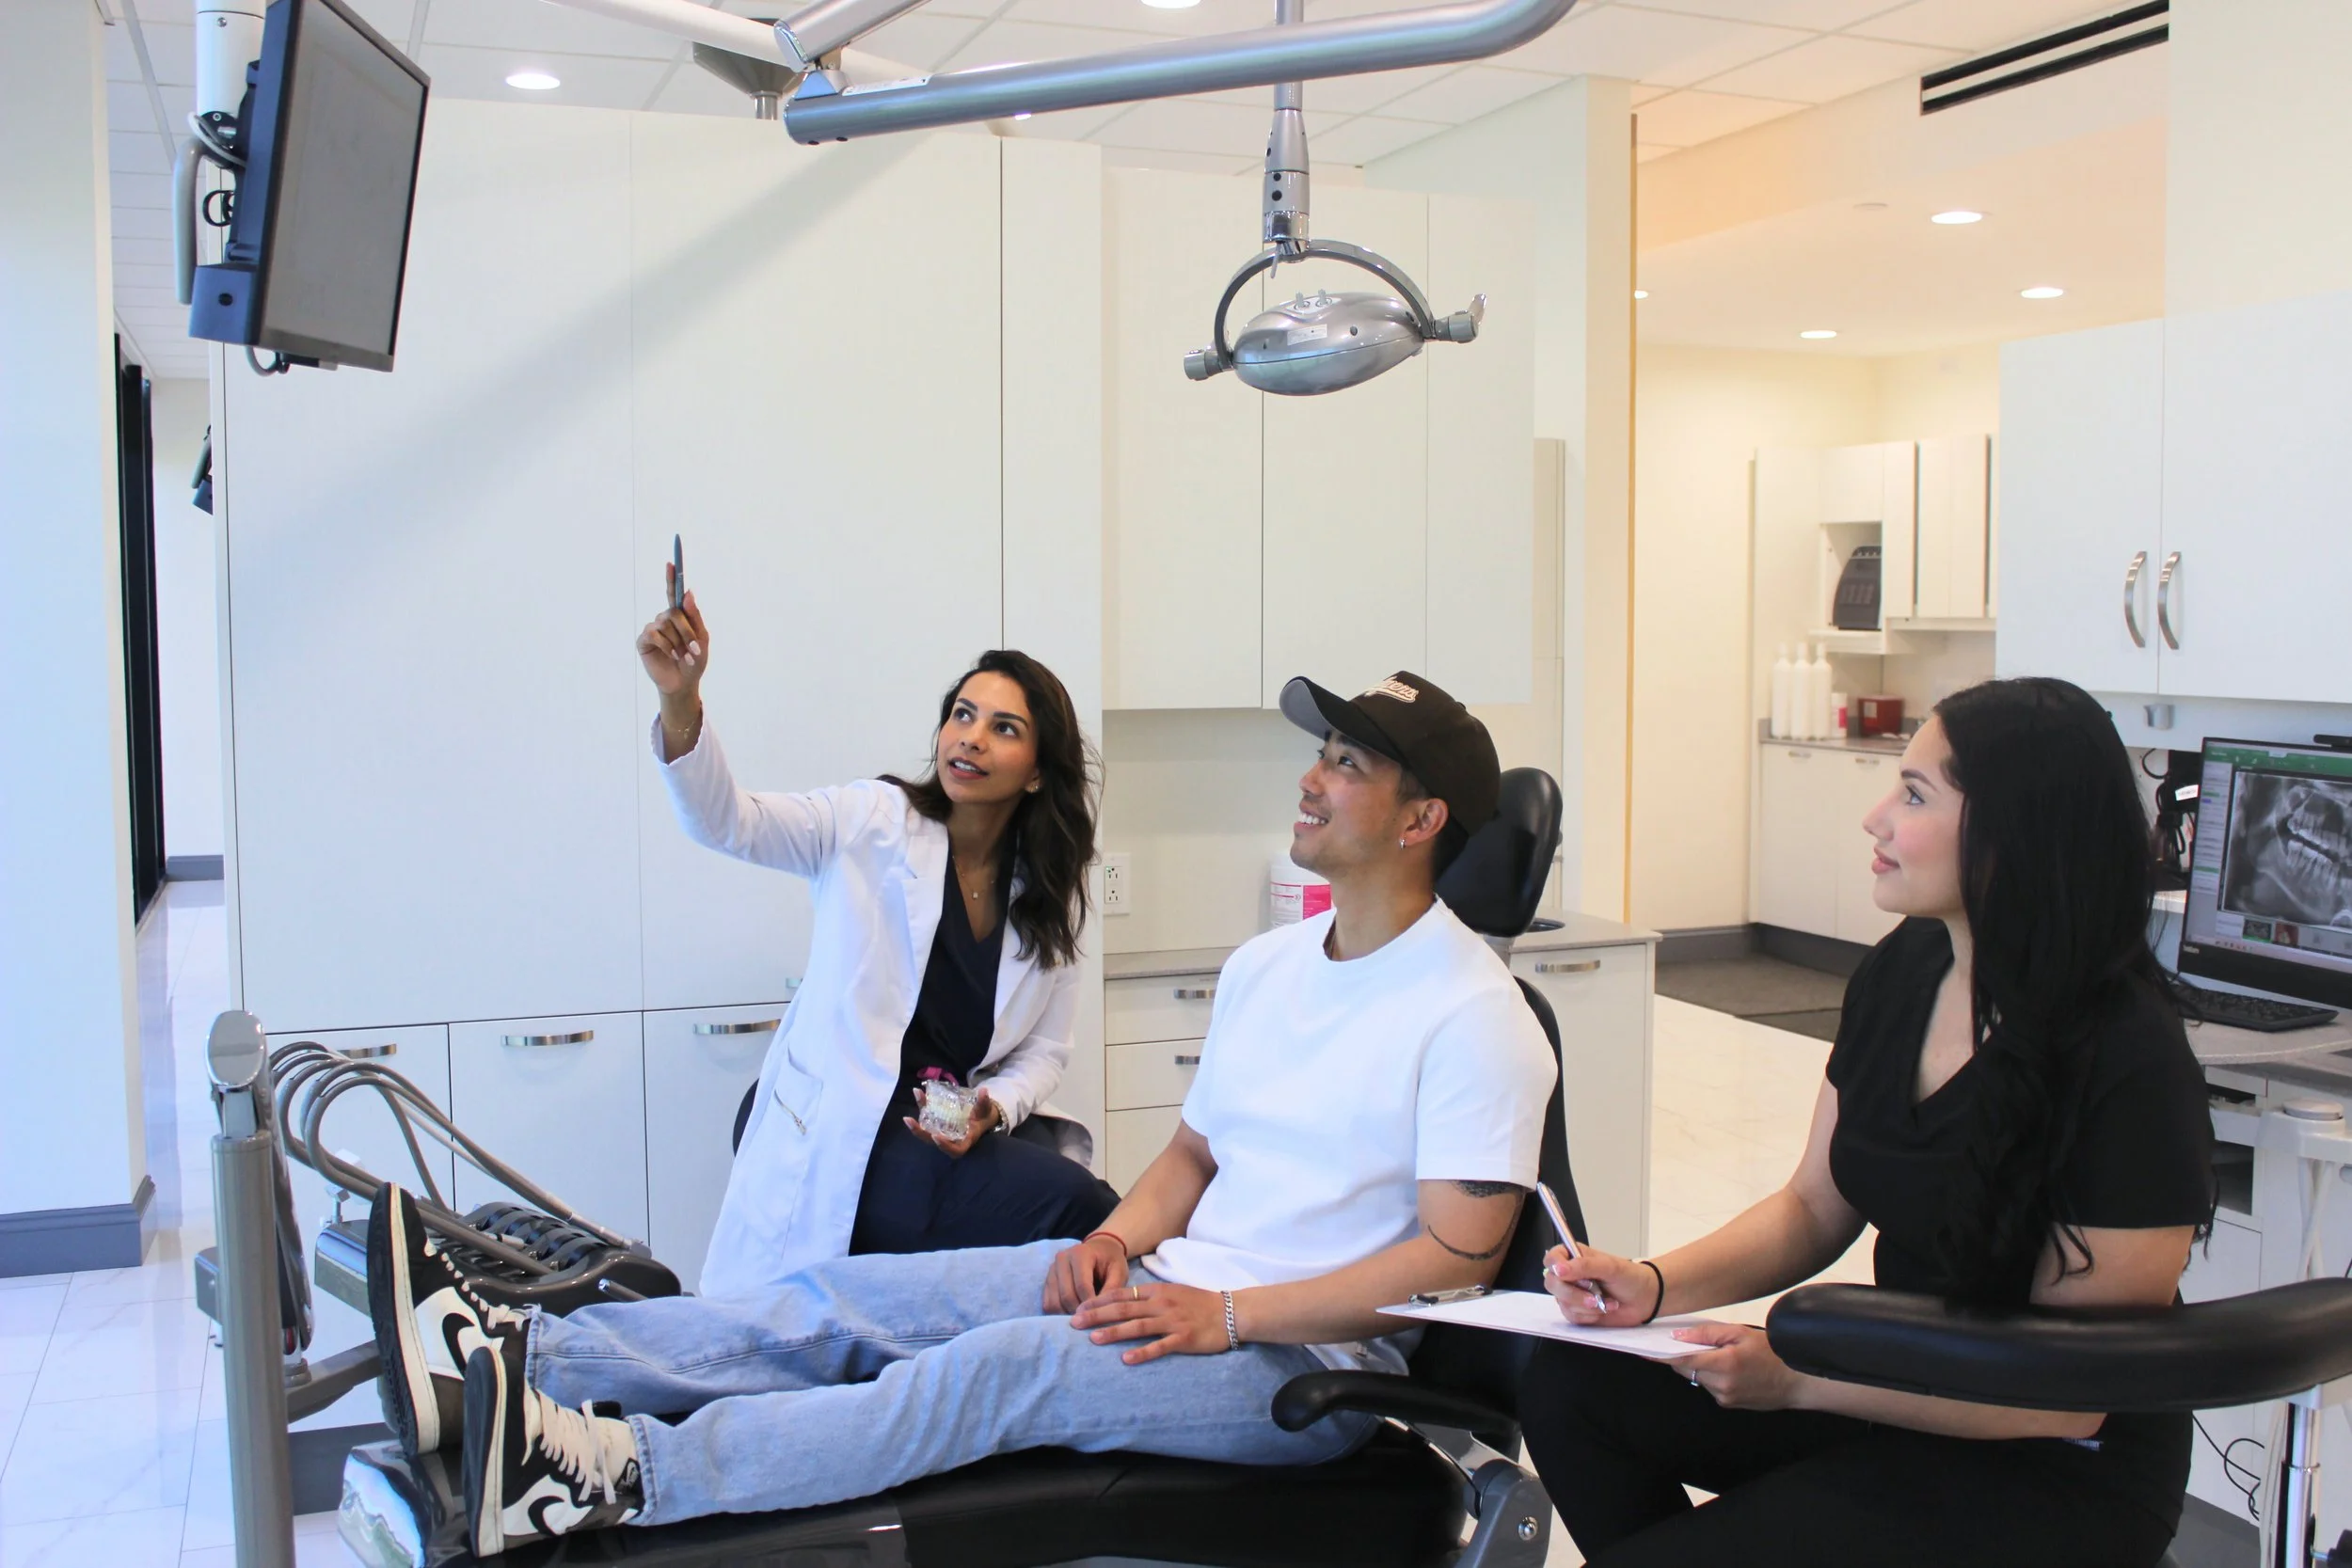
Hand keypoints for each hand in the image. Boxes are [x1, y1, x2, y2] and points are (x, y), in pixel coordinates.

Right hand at [637, 581, 709, 697]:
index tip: (670, 562)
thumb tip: (688, 592)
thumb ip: (695, 616)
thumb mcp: (702, 639)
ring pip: (666, 624)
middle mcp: (664, 619)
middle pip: (674, 612)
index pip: (674, 593)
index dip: (672, 577)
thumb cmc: (694, 661)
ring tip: (684, 656)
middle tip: (694, 648)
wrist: (683, 683)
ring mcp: (653, 629)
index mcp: (680, 616)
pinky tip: (672, 655)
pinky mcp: (644, 641)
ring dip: (679, 642)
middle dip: (687, 631)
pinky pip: (655, 634)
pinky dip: (667, 646)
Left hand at [903, 1086, 1000, 1158]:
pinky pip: (928, 1117)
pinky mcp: (938, 1123)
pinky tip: (918, 1092)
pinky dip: (923, 1105)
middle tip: (909, 1120)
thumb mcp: (986, 1110)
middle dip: (920, 1132)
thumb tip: (984, 1091)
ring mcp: (942, 1131)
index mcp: (965, 1140)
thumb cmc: (984, 1117)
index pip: (955, 1150)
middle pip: (933, 1141)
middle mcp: (951, 1138)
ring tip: (913, 1102)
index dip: (944, 1146)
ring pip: (927, 1129)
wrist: (980, 1116)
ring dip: (917, 1117)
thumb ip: (984, 1102)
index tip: (936, 1136)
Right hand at [1043, 1232, 1127, 1313]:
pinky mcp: (1047, 1281)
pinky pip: (1048, 1303)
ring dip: (1068, 1315)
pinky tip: (1072, 1315)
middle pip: (1066, 1295)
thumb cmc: (1111, 1261)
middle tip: (1092, 1322)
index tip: (1100, 1317)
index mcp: (1080, 1253)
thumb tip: (1103, 1312)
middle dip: (1079, 1312)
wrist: (1099, 1249)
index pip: (1082, 1285)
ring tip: (1083, 1319)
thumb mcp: (1119, 1271)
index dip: (1090, 1305)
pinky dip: (1058, 1313)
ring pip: (1054, 1302)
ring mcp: (1052, 1270)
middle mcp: (1062, 1259)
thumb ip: (1113, 1289)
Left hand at [1070, 1280, 1230, 1364]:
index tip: (1079, 1306)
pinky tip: (1126, 1359)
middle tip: (1074, 1322)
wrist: (1232, 1312)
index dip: (1099, 1300)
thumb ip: (1150, 1296)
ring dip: (1114, 1332)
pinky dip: (1142, 1352)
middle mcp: (1161, 1304)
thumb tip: (1123, 1302)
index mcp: (1157, 1291)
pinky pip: (1159, 1346)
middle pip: (1123, 1309)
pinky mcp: (1183, 1338)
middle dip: (1097, 1315)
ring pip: (1137, 1326)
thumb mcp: (1173, 1292)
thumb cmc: (1200, 1303)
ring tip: (1093, 1339)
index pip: (1122, 1293)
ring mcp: (1172, 1321)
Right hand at [1541, 1244, 1658, 1326]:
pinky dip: (1589, 1316)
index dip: (1554, 1266)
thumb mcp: (1610, 1266)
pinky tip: (1604, 1309)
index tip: (1565, 1274)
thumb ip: (1584, 1266)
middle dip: (1572, 1293)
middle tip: (1594, 1296)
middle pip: (1552, 1283)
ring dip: (1585, 1306)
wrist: (1645, 1299)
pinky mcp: (1578, 1312)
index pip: (1552, 1259)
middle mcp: (1570, 1275)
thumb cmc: (1630, 1277)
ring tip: (1606, 1302)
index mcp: (1574, 1257)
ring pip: (1562, 1302)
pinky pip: (1572, 1317)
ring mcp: (1572, 1294)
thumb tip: (1559, 1269)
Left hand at [1673, 1322, 1802, 1410]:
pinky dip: (1712, 1377)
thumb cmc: (1772, 1352)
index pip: (1683, 1361)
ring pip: (1698, 1379)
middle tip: (1697, 1344)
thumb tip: (1679, 1336)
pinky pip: (1710, 1387)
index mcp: (1724, 1364)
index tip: (1645, 1351)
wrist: (1797, 1380)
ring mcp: (1725, 1397)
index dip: (1662, 1355)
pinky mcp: (1729, 1404)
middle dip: (1686, 1357)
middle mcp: (1721, 1385)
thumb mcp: (1740, 1334)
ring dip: (1701, 1367)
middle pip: (1687, 1370)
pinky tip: (1731, 1370)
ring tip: (1724, 1356)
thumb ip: (1707, 1334)